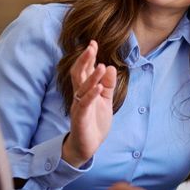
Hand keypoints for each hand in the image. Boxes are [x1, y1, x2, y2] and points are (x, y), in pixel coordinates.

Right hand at [62, 40, 116, 167]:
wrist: (88, 146)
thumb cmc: (95, 122)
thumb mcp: (105, 101)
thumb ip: (108, 85)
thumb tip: (110, 67)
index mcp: (85, 90)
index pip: (85, 70)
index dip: (88, 57)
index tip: (93, 43)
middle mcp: (79, 96)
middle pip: (78, 74)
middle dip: (85, 60)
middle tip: (91, 46)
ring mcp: (78, 106)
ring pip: (82, 88)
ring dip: (91, 77)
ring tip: (100, 65)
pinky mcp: (80, 118)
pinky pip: (84, 104)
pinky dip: (91, 95)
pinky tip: (99, 87)